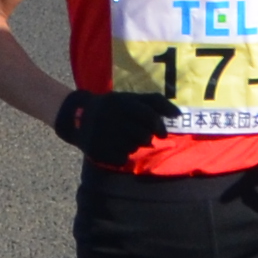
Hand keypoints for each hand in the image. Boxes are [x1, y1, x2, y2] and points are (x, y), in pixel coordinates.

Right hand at [55, 88, 175, 162]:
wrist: (78, 116)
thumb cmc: (113, 106)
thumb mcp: (131, 98)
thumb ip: (156, 102)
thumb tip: (178, 115)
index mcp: (121, 103)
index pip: (148, 116)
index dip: (159, 126)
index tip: (162, 133)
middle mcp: (112, 118)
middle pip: (142, 136)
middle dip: (146, 137)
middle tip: (140, 134)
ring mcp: (103, 135)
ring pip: (133, 148)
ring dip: (134, 146)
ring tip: (126, 138)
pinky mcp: (97, 150)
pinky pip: (121, 158)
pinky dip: (123, 155)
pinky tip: (116, 146)